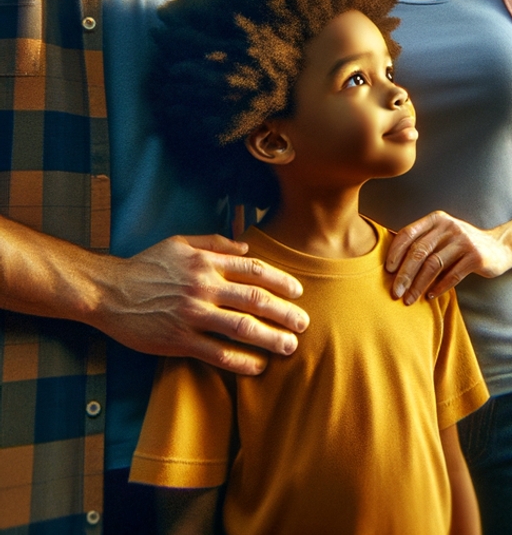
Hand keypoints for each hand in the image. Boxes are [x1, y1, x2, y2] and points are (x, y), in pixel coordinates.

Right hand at [92, 234, 308, 374]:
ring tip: (289, 346)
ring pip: (242, 328)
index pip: (255, 270)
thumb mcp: (181, 243)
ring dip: (271, 338)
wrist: (108, 291)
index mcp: (207, 263)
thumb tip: (246, 247)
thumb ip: (215, 243)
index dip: (281, 281)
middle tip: (304, 323)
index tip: (299, 292)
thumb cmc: (147, 265)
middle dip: (285, 312)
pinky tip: (258, 366)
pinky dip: (240, 361)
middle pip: (255, 299)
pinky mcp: (178, 340)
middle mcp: (204, 287)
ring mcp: (192, 315)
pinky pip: (216, 353)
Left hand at [385, 212, 511, 305]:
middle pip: (419, 251)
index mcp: (437, 219)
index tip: (388, 271)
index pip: (409, 233)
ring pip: (433, 265)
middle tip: (395, 292)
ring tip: (409, 299)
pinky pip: (452, 275)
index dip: (395, 252)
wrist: (498, 247)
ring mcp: (464, 241)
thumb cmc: (461, 244)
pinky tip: (430, 295)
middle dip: (404, 274)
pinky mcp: (475, 256)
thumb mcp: (442, 234)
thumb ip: (421, 240)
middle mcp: (450, 226)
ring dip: (418, 285)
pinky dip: (439, 287)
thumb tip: (389, 256)